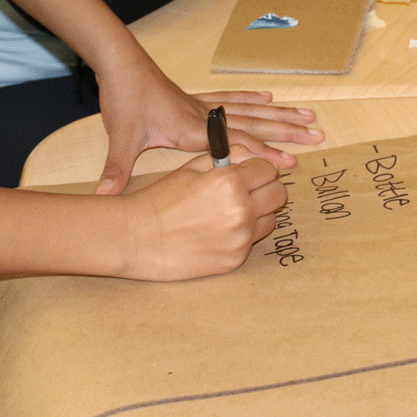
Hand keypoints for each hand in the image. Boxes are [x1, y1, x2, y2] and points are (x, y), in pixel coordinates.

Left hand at [94, 56, 322, 194]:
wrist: (120, 63)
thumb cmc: (123, 99)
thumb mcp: (120, 136)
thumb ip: (116, 169)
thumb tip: (103, 198)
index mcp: (192, 130)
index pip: (237, 145)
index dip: (264, 155)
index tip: (291, 165)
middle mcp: (204, 116)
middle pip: (254, 125)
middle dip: (286, 133)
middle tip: (318, 135)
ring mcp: (202, 105)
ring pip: (249, 111)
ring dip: (279, 116)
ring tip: (308, 115)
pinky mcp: (195, 98)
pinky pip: (230, 99)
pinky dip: (251, 100)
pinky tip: (269, 98)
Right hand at [120, 147, 285, 280]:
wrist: (137, 237)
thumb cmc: (161, 198)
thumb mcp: (193, 166)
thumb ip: (228, 157)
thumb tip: (251, 156)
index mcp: (231, 182)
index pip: (268, 168)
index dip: (258, 167)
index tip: (249, 170)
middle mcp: (241, 211)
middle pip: (279, 193)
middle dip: (265, 187)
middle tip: (247, 188)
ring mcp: (240, 239)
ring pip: (271, 219)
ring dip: (258, 212)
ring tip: (231, 210)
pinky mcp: (234, 260)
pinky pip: (253, 241)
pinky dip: (243, 234)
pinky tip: (220, 230)